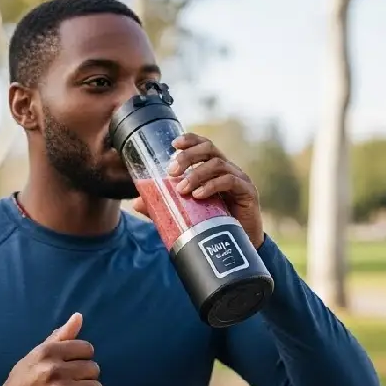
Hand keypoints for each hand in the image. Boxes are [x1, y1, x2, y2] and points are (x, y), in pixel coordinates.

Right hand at [0, 313, 103, 385]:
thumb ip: (59, 338)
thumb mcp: (34, 357)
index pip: (87, 349)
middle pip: (94, 369)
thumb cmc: (20, 385)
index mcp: (46, 352)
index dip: (82, 360)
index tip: (70, 369)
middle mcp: (54, 370)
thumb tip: (79, 316)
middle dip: (85, 378)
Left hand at [131, 133, 264, 247]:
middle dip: (189, 156)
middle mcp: (228, 169)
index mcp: (213, 169)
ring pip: (217, 164)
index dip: (190, 140)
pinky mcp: (248, 192)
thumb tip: (137, 203)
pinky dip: (212, 186)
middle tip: (171, 171)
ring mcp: (239, 179)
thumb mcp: (186, 212)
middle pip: (209, 149)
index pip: (204, 145)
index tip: (173, 144)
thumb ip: (164, 206)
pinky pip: (229, 181)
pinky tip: (199, 195)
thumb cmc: (214, 224)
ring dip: (196, 174)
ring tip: (182, 189)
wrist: (238, 246)